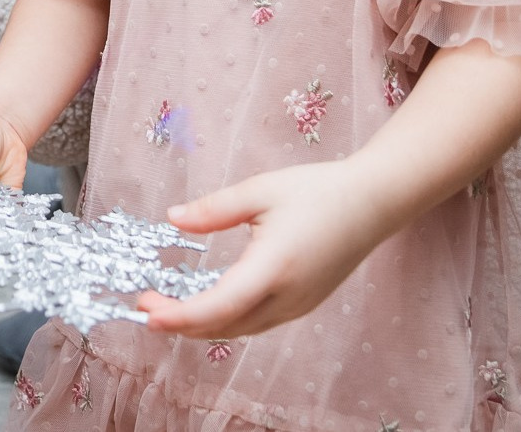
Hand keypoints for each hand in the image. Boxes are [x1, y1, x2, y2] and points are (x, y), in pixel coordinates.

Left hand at [137, 161, 388, 340]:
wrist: (373, 202)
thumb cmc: (319, 191)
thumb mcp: (261, 190)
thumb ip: (214, 209)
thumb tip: (173, 218)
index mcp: (273, 267)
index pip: (218, 306)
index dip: (180, 316)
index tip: (148, 312)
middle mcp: (286, 296)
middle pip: (225, 326)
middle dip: (181, 323)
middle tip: (147, 307)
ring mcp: (298, 305)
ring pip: (241, 330)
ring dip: (203, 325)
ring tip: (169, 309)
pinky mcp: (304, 304)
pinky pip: (257, 323)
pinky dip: (226, 321)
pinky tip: (208, 306)